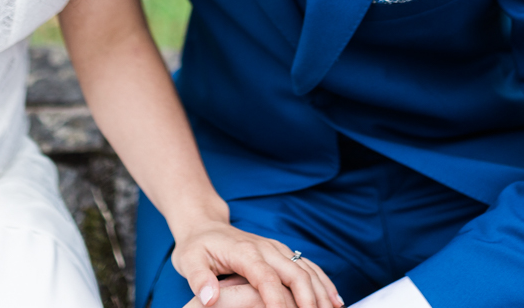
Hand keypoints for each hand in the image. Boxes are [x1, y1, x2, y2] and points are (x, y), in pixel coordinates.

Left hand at [172, 222, 340, 307]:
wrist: (204, 224)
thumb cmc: (196, 246)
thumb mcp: (188, 261)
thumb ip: (198, 279)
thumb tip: (208, 298)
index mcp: (245, 252)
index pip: (267, 278)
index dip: (278, 301)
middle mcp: (267, 248)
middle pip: (295, 273)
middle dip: (309, 300)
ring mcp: (277, 249)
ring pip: (307, 270)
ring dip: (321, 292)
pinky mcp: (283, 252)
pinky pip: (309, 266)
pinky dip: (323, 283)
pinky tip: (334, 300)